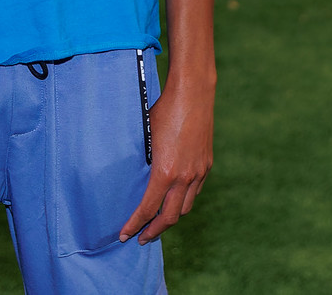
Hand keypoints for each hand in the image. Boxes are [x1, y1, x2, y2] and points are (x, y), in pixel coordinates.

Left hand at [119, 70, 213, 242]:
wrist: (193, 94)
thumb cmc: (164, 110)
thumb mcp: (145, 136)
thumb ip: (143, 161)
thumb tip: (131, 177)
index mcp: (165, 172)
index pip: (148, 208)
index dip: (135, 224)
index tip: (125, 235)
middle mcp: (184, 177)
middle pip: (170, 217)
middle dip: (154, 230)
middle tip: (142, 237)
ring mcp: (198, 172)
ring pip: (185, 207)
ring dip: (171, 218)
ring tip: (158, 222)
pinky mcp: (206, 164)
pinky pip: (195, 192)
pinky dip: (183, 201)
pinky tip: (175, 199)